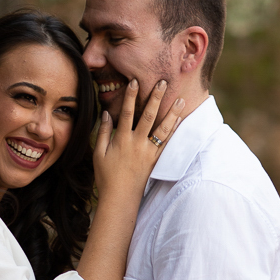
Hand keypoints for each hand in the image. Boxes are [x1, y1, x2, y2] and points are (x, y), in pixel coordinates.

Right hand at [93, 79, 183, 197]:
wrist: (120, 197)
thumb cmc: (106, 176)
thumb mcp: (98, 154)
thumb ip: (103, 133)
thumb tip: (105, 114)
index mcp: (121, 140)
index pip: (126, 113)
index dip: (130, 96)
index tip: (134, 81)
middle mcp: (137, 144)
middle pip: (148, 116)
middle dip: (156, 98)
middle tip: (163, 82)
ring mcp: (148, 152)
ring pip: (163, 129)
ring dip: (172, 113)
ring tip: (180, 99)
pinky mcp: (156, 160)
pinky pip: (167, 143)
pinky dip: (174, 130)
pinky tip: (180, 120)